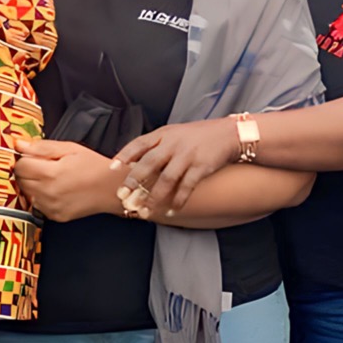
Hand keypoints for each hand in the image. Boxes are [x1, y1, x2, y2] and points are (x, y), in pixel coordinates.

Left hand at [14, 138, 120, 221]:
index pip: (20, 166)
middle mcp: (48, 192)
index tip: (36, 158)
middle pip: (20, 180)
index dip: (26, 159)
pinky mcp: (55, 216)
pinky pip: (37, 205)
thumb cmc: (95, 166)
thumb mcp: (71, 149)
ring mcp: (51, 206)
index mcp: (51, 173)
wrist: (114, 189)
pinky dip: (42, 197)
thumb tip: (18, 144)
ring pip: (27, 193)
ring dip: (34, 185)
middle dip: (28, 172)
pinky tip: (58, 191)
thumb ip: (43, 147)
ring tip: (53, 180)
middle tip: (46, 167)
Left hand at [109, 119, 242, 217]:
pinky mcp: (202, 166)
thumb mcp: (175, 132)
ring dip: (155, 197)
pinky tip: (172, 209)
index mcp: (165, 133)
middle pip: (150, 163)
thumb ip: (157, 145)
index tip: (112, 168)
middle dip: (135, 181)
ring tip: (145, 210)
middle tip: (123, 195)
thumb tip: (133, 162)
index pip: (140, 143)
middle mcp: (174, 143)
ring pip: (167, 179)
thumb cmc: (200, 135)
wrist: (230, 133)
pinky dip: (178, 200)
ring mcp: (188, 155)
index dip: (125, 155)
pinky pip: (187, 186)